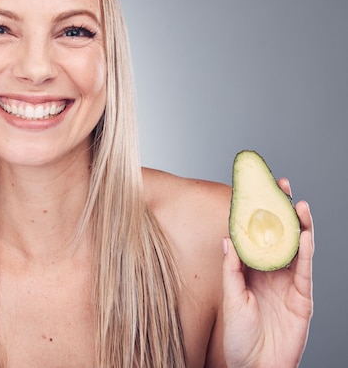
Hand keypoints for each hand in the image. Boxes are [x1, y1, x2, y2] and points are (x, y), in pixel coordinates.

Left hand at [222, 178, 313, 367]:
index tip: (255, 190)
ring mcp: (288, 285)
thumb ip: (231, 268)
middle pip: (279, 236)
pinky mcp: (302, 299)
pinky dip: (308, 252)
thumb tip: (227, 238)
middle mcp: (271, 273)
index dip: (256, 214)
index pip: (255, 236)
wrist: (254, 367)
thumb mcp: (229, 297)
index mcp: (250, 270)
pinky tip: (306, 235)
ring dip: (299, 226)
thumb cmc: (237, 337)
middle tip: (282, 186)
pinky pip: (306, 271)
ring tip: (298, 205)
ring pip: (297, 249)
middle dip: (281, 211)